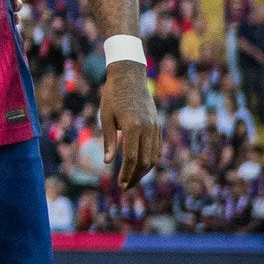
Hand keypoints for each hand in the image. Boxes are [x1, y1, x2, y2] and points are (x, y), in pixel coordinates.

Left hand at [100, 58, 161, 188]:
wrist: (129, 76)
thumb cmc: (112, 95)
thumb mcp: (106, 117)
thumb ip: (108, 140)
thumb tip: (107, 163)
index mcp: (133, 126)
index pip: (131, 158)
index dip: (126, 173)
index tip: (121, 184)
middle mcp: (147, 128)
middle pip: (145, 161)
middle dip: (135, 176)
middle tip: (126, 186)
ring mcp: (155, 127)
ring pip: (154, 156)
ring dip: (144, 170)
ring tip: (132, 179)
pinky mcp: (157, 125)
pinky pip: (157, 147)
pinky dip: (150, 159)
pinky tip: (141, 165)